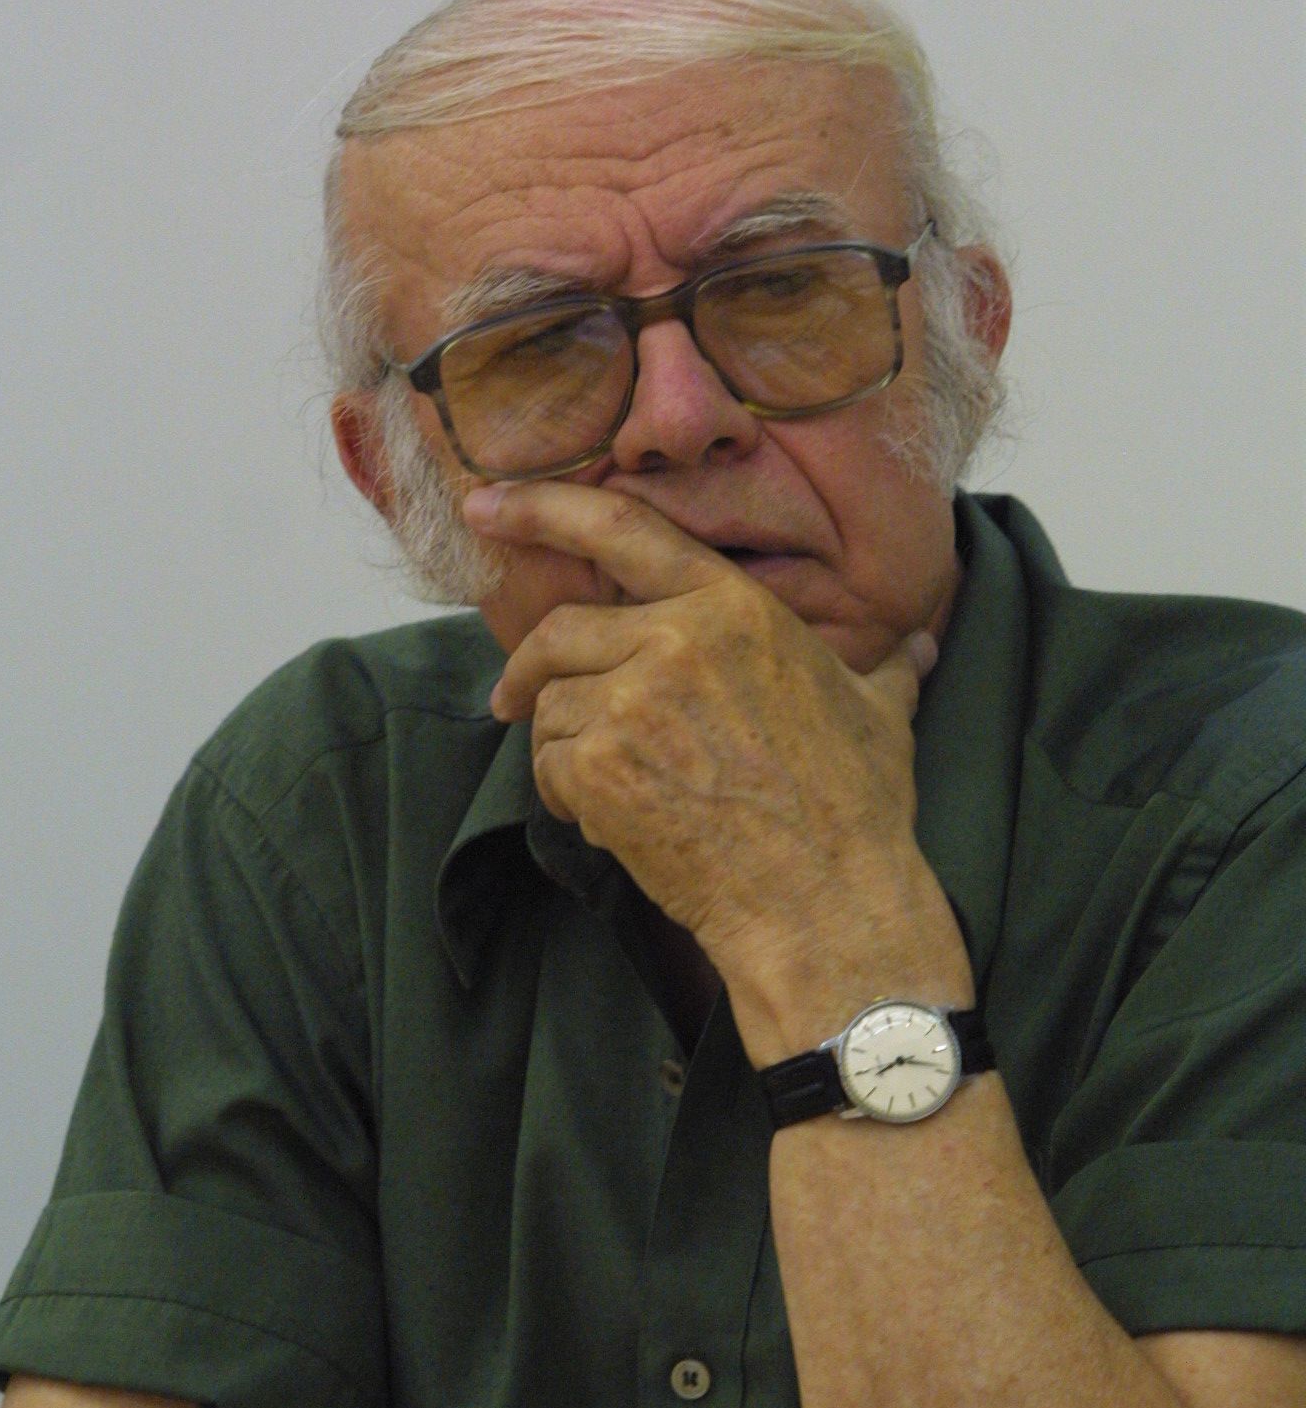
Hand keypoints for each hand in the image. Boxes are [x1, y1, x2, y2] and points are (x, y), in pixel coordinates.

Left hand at [465, 481, 971, 1059]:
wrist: (825, 901)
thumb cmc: (857, 811)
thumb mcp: (880, 713)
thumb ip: (884, 666)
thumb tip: (919, 647)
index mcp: (733, 606)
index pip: (620, 528)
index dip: (541, 507)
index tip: (488, 506)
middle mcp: (676, 638)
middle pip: (560, 632)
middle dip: (526, 671)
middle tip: (511, 701)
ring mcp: (633, 701)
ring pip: (552, 706)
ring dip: (563, 749)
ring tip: (615, 792)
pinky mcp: (601, 767)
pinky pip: (549, 767)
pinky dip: (566, 798)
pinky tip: (616, 824)